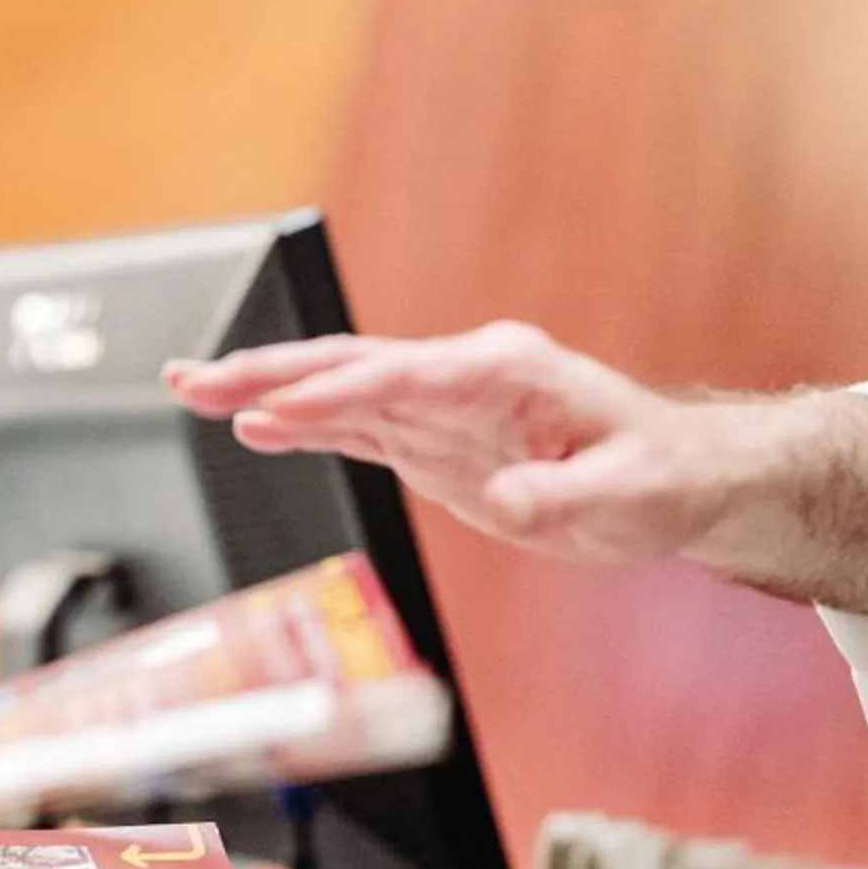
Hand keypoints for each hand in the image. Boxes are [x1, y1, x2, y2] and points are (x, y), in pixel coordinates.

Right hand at [165, 322, 762, 566]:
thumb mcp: (630, 497)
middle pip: (349, 366)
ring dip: (265, 388)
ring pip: (338, 388)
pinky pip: (354, 425)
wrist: (679, 474)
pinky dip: (301, 424)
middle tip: (193, 377)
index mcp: (506, 370)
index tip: (276, 408)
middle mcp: (462, 374)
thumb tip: (508, 502)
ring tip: (189, 385)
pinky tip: (252, 426)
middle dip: (268, 371)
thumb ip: (565, 497)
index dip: (338, 394)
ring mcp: (441, 403)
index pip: (404, 377)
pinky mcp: (432, 437)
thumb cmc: (663, 477)